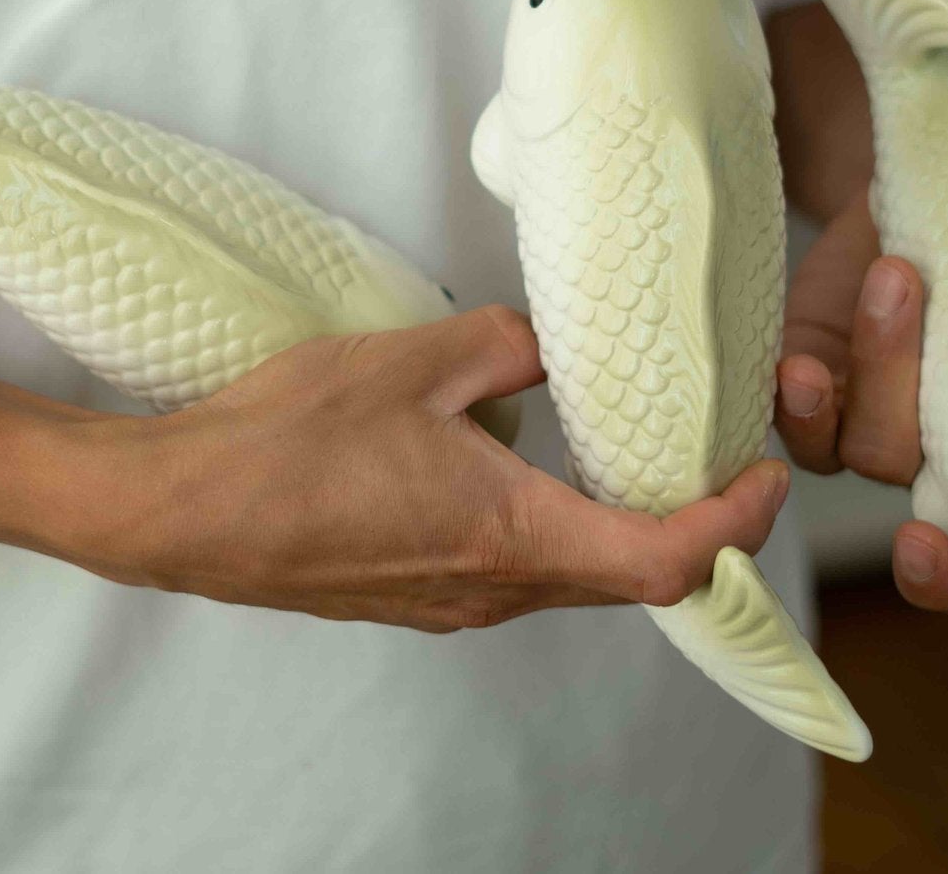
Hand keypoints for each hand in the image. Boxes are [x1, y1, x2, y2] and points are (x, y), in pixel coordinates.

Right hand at [59, 306, 788, 633]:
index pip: (664, 558)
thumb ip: (507, 344)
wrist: (182, 512)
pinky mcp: (409, 594)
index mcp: (511, 536)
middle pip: (625, 573)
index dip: (732, 522)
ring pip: (566, 573)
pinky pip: (510, 568)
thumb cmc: (290, 438)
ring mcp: (447, 603)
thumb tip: (552, 345)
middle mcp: (491, 590)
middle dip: (683, 517)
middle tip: (711, 448)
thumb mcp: (415, 358)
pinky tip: (518, 456)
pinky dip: (548, 523)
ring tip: (623, 441)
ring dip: (610, 520)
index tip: (765, 474)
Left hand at [773, 190, 947, 616]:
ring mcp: (874, 422)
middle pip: (928, 531)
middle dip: (923, 554)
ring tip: (902, 280)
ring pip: (864, 451)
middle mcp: (941, 466)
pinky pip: (794, 414)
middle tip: (922, 535)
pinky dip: (797, 398)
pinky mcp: (812, 371)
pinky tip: (804, 369)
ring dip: (882, 379)